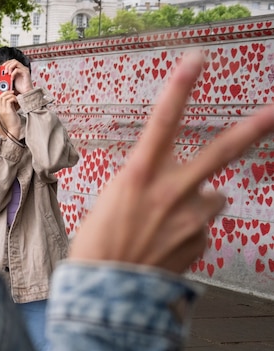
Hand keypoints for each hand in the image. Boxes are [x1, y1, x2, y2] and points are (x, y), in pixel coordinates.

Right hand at [0, 90, 21, 138]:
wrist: (13, 130)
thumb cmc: (13, 122)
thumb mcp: (11, 112)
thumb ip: (10, 106)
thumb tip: (13, 99)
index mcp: (0, 109)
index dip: (0, 93)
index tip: (6, 90)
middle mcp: (0, 109)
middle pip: (0, 96)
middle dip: (6, 92)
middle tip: (12, 92)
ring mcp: (3, 110)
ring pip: (4, 97)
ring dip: (10, 95)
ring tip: (15, 97)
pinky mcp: (7, 111)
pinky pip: (8, 101)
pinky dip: (13, 98)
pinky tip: (17, 101)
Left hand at [1, 59, 31, 93]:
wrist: (26, 93)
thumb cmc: (20, 88)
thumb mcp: (12, 81)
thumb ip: (8, 76)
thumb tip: (1, 74)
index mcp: (19, 69)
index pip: (12, 61)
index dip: (6, 63)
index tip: (1, 68)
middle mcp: (22, 68)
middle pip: (13, 61)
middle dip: (7, 65)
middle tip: (4, 71)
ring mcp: (24, 70)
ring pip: (16, 63)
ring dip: (9, 67)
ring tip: (7, 73)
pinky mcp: (26, 73)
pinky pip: (17, 69)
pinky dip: (13, 73)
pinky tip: (12, 78)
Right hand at [69, 52, 273, 273]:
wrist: (106, 291)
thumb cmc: (98, 243)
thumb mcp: (111, 200)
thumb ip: (145, 184)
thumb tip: (169, 182)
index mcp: (138, 175)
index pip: (163, 121)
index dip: (180, 88)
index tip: (196, 60)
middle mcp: (170, 191)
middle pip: (219, 152)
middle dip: (252, 128)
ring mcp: (190, 218)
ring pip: (213, 195)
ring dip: (200, 200)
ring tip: (169, 219)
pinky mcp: (200, 241)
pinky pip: (203, 225)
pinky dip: (191, 229)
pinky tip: (168, 242)